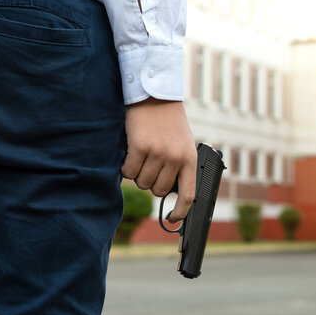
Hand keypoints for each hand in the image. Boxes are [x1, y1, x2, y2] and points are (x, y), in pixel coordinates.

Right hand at [122, 97, 196, 222]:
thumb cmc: (169, 122)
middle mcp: (175, 158)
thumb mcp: (183, 143)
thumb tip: (169, 192)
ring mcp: (157, 153)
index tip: (173, 219)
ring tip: (142, 156)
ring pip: (142, 182)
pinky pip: (129, 172)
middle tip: (150, 166)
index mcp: (189, 159)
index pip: (188, 194)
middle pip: (158, 190)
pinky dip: (127, 166)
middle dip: (151, 183)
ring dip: (138, 174)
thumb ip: (179, 165)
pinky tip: (131, 153)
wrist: (155, 95)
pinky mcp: (139, 147)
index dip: (181, 211)